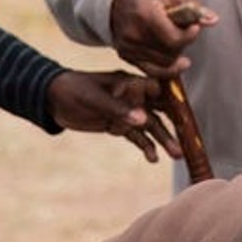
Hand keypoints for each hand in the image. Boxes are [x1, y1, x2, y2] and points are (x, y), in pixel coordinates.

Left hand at [47, 69, 180, 163]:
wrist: (52, 99)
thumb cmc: (74, 90)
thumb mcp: (94, 98)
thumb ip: (118, 109)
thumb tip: (144, 120)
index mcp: (130, 83)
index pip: (159, 89)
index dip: (175, 99)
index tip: (189, 112)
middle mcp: (134, 97)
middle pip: (160, 110)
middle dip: (175, 124)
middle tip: (188, 140)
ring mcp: (127, 111)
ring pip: (151, 126)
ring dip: (163, 139)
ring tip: (176, 155)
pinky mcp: (118, 125)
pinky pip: (136, 137)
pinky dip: (146, 146)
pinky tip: (153, 158)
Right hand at [109, 0, 216, 77]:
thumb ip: (191, 6)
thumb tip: (212, 19)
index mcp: (143, 15)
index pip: (172, 39)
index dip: (189, 36)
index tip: (195, 27)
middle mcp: (132, 35)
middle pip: (169, 53)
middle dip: (183, 42)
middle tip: (185, 28)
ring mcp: (127, 47)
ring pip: (164, 64)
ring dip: (176, 53)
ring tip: (175, 37)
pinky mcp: (125, 55)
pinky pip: (152, 70)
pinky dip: (167, 67)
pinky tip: (178, 61)